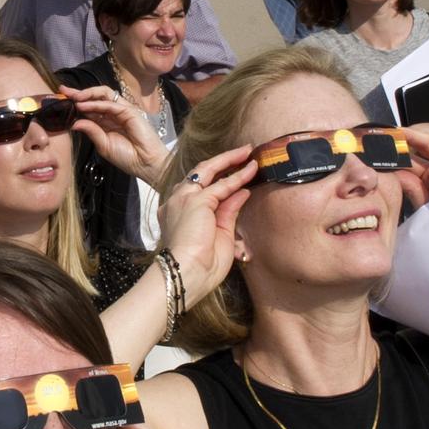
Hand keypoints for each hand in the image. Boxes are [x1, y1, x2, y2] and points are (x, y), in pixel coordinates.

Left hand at [64, 84, 171, 186]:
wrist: (145, 164)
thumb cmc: (127, 158)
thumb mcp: (103, 146)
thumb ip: (91, 131)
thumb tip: (75, 123)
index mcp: (106, 122)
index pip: (89, 107)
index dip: (76, 102)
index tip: (61, 98)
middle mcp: (113, 114)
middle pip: (95, 97)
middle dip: (78, 93)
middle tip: (63, 91)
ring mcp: (122, 111)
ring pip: (103, 94)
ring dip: (87, 94)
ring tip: (74, 97)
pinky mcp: (129, 111)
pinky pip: (111, 104)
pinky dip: (96, 103)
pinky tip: (85, 106)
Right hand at [158, 146, 255, 302]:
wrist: (185, 275)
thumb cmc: (199, 266)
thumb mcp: (220, 234)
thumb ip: (228, 211)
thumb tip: (242, 192)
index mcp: (179, 214)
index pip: (200, 189)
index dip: (220, 179)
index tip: (236, 173)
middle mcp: (178, 202)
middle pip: (201, 173)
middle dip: (223, 161)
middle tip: (243, 152)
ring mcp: (184, 199)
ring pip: (208, 171)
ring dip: (230, 161)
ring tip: (248, 153)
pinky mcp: (196, 201)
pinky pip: (222, 185)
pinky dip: (238, 177)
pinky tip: (251, 170)